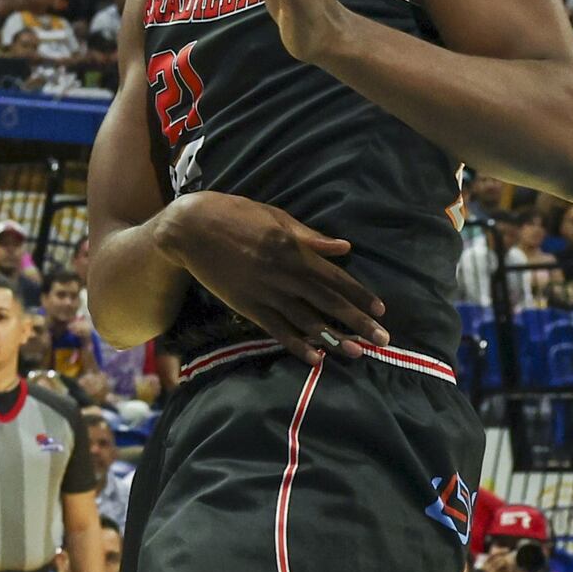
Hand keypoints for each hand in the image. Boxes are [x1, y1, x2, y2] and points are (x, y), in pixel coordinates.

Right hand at [164, 191, 390, 365]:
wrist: (190, 229)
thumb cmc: (235, 214)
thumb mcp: (276, 217)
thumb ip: (310, 237)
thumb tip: (344, 248)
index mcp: (293, 249)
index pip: (335, 277)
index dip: (359, 295)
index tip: (380, 310)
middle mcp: (283, 274)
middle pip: (327, 302)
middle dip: (357, 322)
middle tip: (382, 340)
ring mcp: (264, 293)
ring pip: (305, 321)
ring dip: (333, 338)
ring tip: (356, 353)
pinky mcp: (246, 306)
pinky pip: (276, 329)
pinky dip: (296, 344)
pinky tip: (314, 357)